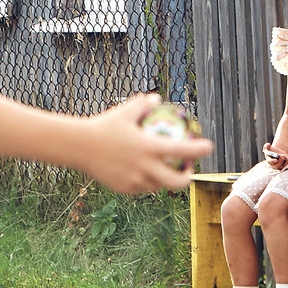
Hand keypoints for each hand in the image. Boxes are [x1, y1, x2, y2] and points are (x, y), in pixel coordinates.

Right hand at [81, 93, 213, 193]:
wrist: (79, 147)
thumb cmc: (103, 126)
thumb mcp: (124, 111)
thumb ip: (143, 104)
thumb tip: (157, 99)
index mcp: (149, 148)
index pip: (181, 151)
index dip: (198, 150)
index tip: (208, 147)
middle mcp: (145, 167)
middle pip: (176, 182)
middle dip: (187, 177)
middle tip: (187, 169)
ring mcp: (135, 180)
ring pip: (158, 186)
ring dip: (165, 180)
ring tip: (165, 170)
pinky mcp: (125, 188)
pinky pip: (142, 188)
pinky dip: (146, 182)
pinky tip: (144, 173)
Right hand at [264, 139, 287, 168]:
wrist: (277, 153)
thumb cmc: (271, 150)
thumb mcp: (268, 148)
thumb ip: (266, 146)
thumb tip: (268, 145)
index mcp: (269, 160)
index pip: (270, 162)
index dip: (273, 161)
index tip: (276, 160)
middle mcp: (275, 164)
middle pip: (278, 164)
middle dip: (281, 161)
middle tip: (283, 156)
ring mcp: (281, 165)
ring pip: (284, 165)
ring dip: (287, 161)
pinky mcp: (286, 164)